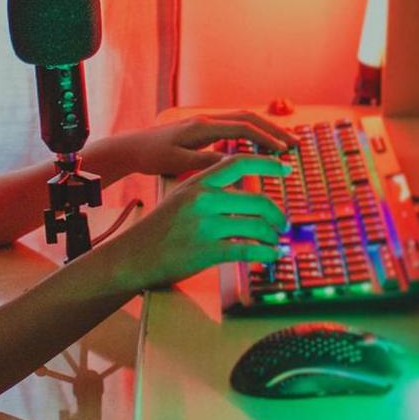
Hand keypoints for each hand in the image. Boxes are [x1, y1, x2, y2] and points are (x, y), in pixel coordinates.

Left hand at [90, 111, 298, 178]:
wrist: (133, 148)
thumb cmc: (152, 157)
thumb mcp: (177, 163)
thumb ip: (205, 162)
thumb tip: (234, 164)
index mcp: (203, 127)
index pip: (243, 128)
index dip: (266, 139)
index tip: (284, 152)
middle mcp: (207, 120)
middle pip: (249, 118)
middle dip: (274, 130)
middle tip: (295, 145)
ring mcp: (206, 122)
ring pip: (244, 120)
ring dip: (266, 131)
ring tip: (285, 145)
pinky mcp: (204, 129)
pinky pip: (235, 127)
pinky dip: (253, 134)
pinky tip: (261, 146)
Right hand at [100, 154, 293, 288]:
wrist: (132, 256)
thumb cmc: (160, 228)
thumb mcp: (181, 197)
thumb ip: (211, 190)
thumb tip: (245, 191)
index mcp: (198, 182)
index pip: (239, 163)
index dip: (267, 164)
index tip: (286, 168)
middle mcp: (202, 200)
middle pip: (257, 200)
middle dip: (277, 214)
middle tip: (283, 224)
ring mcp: (204, 226)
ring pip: (256, 226)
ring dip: (273, 236)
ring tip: (275, 242)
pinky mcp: (206, 251)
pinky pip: (247, 250)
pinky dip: (266, 253)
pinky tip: (271, 255)